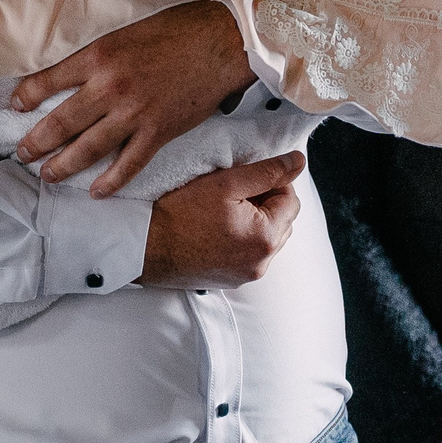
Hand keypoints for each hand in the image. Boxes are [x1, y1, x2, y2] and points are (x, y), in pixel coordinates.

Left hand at [11, 1, 256, 195]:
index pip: (49, 80)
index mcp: (98, 56)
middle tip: (21, 154)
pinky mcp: (158, 131)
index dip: (26, 96)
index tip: (14, 107)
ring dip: (63, 165)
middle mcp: (109, 87)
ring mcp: (133, 113)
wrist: (220, 41)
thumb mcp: (126, 30)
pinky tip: (95, 192)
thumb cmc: (176, 29)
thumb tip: (76, 72)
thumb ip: (100, 54)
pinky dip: (111, 181)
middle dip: (36, 141)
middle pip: (61, 122)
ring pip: (88, 148)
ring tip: (46, 175)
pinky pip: (128, 164)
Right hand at [138, 152, 304, 289]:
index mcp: (266, 239)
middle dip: (264, 203)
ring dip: (253, 221)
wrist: (144, 247)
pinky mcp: (229, 280)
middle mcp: (261, 263)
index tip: (247, 177)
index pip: (291, 200)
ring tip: (223, 211)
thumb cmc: (180, 214)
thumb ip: (266, 171)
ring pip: (265, 239)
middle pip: (281, 222)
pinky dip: (239, 239)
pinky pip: (248, 254)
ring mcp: (245, 275)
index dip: (272, 182)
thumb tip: (297, 162)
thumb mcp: (226, 183)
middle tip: (233, 192)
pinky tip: (215, 229)